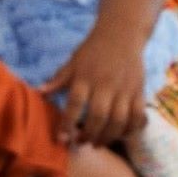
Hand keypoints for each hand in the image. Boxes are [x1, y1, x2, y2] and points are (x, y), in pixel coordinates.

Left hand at [42, 25, 152, 145]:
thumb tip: (38, 93)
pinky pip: (137, 115)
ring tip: (97, 143)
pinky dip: (131, 129)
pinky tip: (120, 135)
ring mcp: (124, 89)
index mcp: (86, 77)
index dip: (67, 123)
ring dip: (107, 136)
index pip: (75, 103)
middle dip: (89, 134)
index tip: (62, 138)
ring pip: (119, 120)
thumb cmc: (93, 50)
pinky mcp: (139, 91)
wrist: (122, 33)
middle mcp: (105, 84)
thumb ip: (58, 80)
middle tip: (81, 142)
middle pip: (98, 116)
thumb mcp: (73, 63)